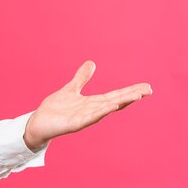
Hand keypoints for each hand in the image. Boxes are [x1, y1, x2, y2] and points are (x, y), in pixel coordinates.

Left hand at [23, 61, 151, 150]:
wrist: (39, 122)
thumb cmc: (55, 109)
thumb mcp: (71, 89)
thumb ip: (81, 78)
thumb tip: (92, 63)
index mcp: (92, 102)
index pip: (114, 95)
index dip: (129, 91)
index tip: (146, 87)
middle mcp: (92, 110)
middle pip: (115, 101)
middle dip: (131, 96)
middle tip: (148, 90)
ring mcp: (85, 118)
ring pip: (106, 109)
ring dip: (121, 102)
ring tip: (136, 96)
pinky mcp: (75, 124)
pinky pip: (91, 117)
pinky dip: (102, 111)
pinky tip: (112, 106)